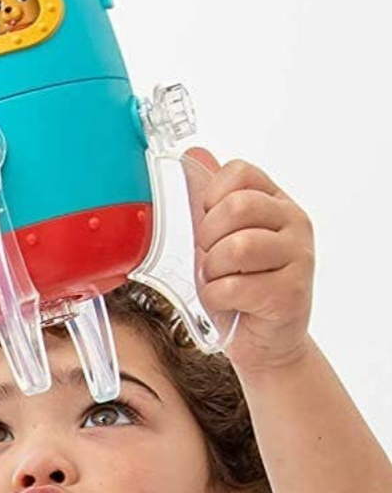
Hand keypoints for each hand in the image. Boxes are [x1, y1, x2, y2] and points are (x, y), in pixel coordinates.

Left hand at [186, 149, 313, 370]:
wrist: (263, 339)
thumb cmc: (238, 286)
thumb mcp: (216, 238)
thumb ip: (206, 198)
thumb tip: (194, 154)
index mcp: (275, 202)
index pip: (238, 172)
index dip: (210, 198)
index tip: (210, 225)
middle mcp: (293, 223)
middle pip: (236, 206)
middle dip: (208, 237)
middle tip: (213, 259)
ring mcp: (298, 256)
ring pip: (235, 247)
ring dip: (212, 271)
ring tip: (222, 281)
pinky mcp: (291, 292)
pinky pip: (234, 287)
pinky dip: (217, 298)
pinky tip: (229, 302)